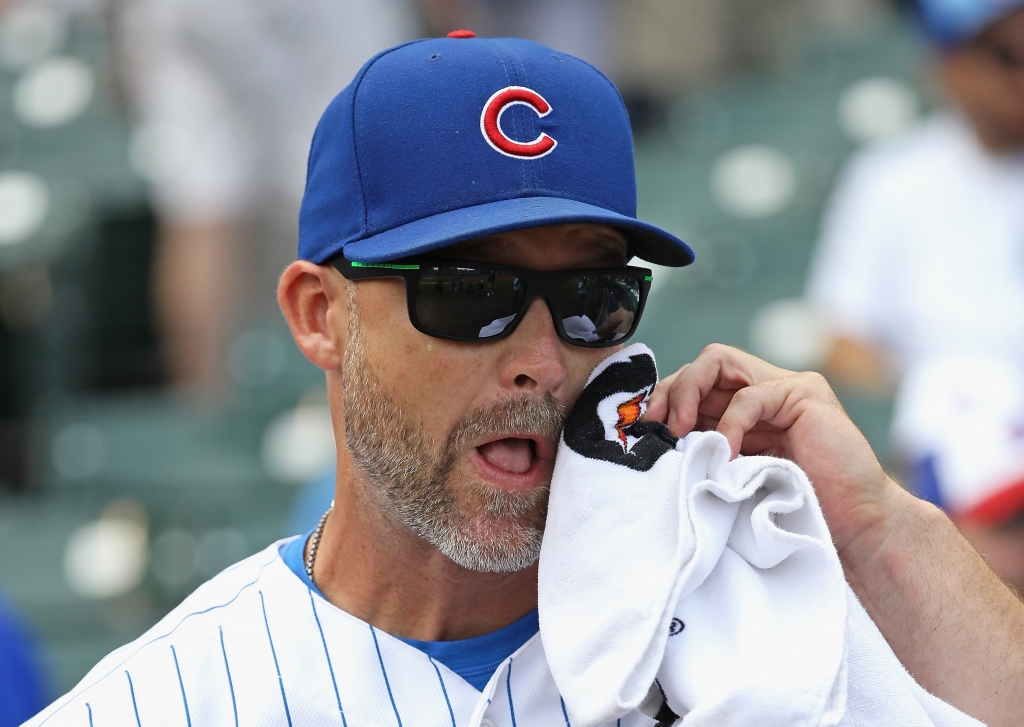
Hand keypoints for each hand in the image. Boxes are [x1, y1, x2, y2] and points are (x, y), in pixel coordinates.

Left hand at [642, 343, 898, 559]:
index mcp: (746, 410)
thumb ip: (705, 451)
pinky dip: (729, 423)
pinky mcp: (806, 395)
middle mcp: (765, 390)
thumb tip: (654, 442)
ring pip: (719, 361)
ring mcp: (787, 387)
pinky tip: (724, 452)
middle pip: (702, 364)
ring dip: (688, 392)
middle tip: (656, 426)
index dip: (665, 398)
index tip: (643, 427)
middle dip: (670, 390)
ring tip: (680, 431)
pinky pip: (751, 396)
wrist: (855, 529)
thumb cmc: (795, 510)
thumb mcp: (733, 475)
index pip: (696, 381)